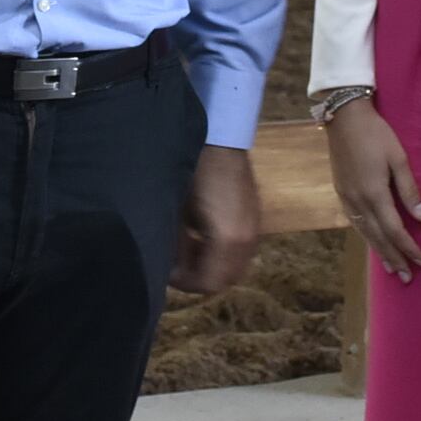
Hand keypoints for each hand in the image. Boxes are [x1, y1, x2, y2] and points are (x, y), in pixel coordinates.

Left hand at [175, 145, 260, 295]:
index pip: (209, 282)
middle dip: (199, 278)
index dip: (185, 283)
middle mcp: (247, 239)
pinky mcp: (255, 217)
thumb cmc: (191, 171)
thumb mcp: (177, 211)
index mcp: (228, 239)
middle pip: (226, 279)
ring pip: (235, 266)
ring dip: (212, 266)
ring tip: (188, 251)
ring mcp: (255, 228)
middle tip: (176, 266)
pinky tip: (202, 237)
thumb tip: (169, 266)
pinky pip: (241, 249)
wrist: (219, 137)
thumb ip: (176, 245)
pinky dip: (223, 253)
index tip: (165, 272)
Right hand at [323, 98, 420, 282]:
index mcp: (375, 193)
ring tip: (392, 269)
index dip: (408, 247)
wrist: (344, 118)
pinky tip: (373, 243)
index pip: (394, 229)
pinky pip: (356, 223)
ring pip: (365, 233)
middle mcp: (359, 201)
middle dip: (395, 258)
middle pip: (379, 237)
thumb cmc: (377, 134)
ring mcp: (347, 198)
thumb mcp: (399, 158)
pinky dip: (367, 237)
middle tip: (408, 277)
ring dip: (380, 252)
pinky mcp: (342, 193)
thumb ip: (409, 189)